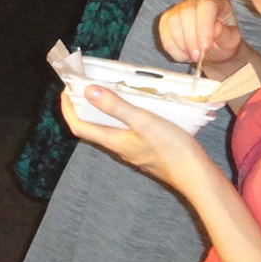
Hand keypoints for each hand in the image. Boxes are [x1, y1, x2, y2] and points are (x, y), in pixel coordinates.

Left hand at [61, 86, 212, 195]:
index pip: (78, 126)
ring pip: (108, 129)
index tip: (66, 90)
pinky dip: (120, 117)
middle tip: (83, 87)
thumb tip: (89, 91)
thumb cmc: (171, 147)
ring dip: (102, 112)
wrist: (194, 173)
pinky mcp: (144, 149)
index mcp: (113, 140)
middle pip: (91, 127)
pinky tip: (133, 107)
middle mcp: (118, 147)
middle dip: (82, 108)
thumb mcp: (143, 121)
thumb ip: (116, 107)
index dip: (67, 109)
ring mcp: (131, 149)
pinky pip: (124, 131)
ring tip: (106, 92)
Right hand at [157, 0, 243, 76]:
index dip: (204, 26)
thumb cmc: (224, 42)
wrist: (213, 49)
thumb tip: (216, 28)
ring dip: (181, 44)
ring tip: (193, 56)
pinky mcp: (166, 19)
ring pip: (173, 21)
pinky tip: (184, 54)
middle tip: (198, 56)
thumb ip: (226, 35)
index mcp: (216, 0)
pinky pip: (164, 32)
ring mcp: (179, 8)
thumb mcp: (231, 42)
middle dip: (191, 39)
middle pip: (187, 12)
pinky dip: (172, 48)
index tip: (205, 46)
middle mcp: (196, 0)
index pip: (207, 6)